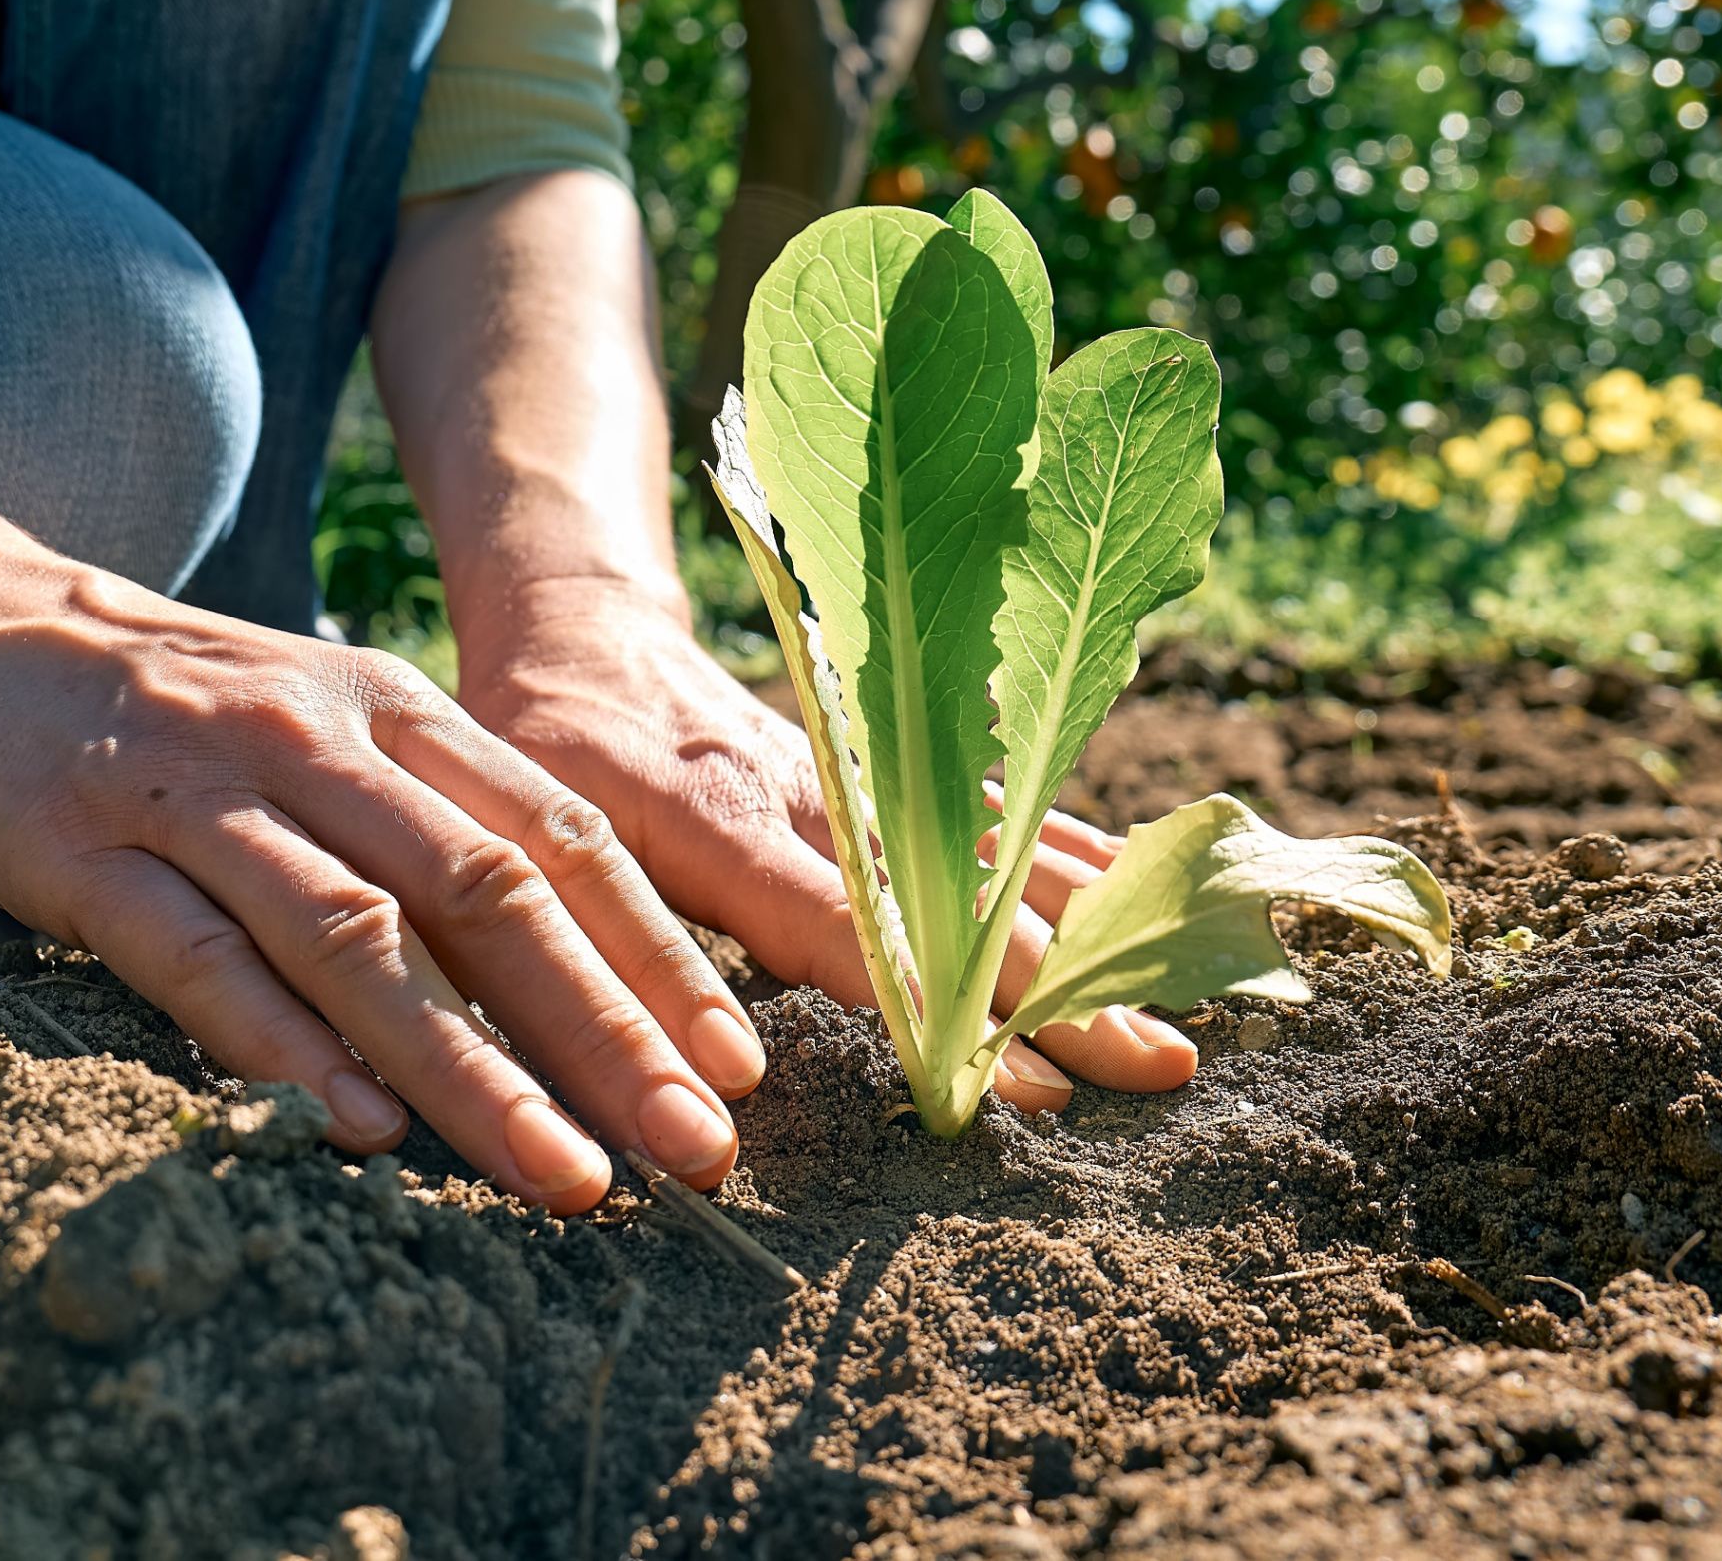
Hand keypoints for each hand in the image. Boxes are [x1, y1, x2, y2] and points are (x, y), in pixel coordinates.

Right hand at [0, 530, 767, 1214]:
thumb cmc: (183, 703)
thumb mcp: (335, 724)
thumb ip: (440, 823)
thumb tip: (575, 971)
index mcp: (399, 712)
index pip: (560, 836)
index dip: (656, 952)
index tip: (737, 1065)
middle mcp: (319, 743)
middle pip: (488, 892)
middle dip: (605, 1028)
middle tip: (693, 1148)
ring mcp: (199, 792)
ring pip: (360, 937)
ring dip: (469, 1066)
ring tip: (559, 1175)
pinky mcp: (83, 848)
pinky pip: (194, 954)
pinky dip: (280, 1042)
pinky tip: (354, 1127)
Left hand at [459, 580, 1199, 1112]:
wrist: (580, 636)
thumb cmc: (541, 760)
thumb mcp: (538, 846)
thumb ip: (604, 953)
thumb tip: (696, 1085)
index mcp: (718, 820)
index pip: (848, 926)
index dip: (937, 1004)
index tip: (1019, 1077)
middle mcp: (815, 792)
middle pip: (955, 900)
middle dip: (1060, 985)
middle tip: (1155, 1064)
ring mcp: (865, 769)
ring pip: (996, 849)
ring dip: (1092, 926)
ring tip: (1183, 1003)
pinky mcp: (887, 757)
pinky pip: (996, 802)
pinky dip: (1075, 850)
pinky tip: (1149, 894)